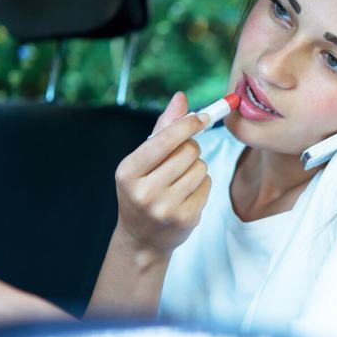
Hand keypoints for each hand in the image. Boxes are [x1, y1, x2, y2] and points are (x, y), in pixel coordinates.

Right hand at [113, 91, 211, 254]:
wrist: (143, 239)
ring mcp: (165, 208)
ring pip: (201, 167)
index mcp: (128, 172)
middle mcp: (144, 192)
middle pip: (188, 151)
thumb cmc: (143, 190)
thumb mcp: (143, 161)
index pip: (165, 140)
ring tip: (180, 180)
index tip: (203, 117)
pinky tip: (186, 195)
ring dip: (197, 168)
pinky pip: (208, 185)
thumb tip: (181, 98)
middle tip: (181, 158)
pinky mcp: (186, 219)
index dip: (188, 124)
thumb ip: (162, 128)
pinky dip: (202, 184)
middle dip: (190, 149)